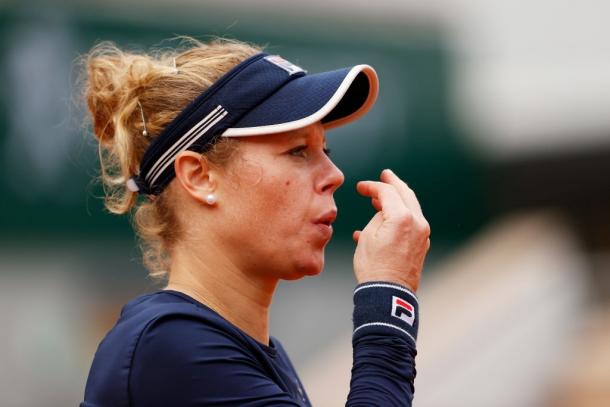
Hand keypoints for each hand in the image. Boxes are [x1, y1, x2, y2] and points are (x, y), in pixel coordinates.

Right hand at [353, 169, 429, 291]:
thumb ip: (377, 218)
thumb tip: (383, 213)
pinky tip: (383, 223)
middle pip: (406, 194)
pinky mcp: (421, 246)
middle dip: (393, 184)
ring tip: (383, 198)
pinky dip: (398, 218)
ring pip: (411, 208)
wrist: (388, 294)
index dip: (372, 187)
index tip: (361, 187)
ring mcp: (422, 235)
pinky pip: (411, 224)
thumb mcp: (367, 237)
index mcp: (403, 217)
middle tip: (386, 175)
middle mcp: (418, 223)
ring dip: (397, 201)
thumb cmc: (374, 267)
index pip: (387, 192)